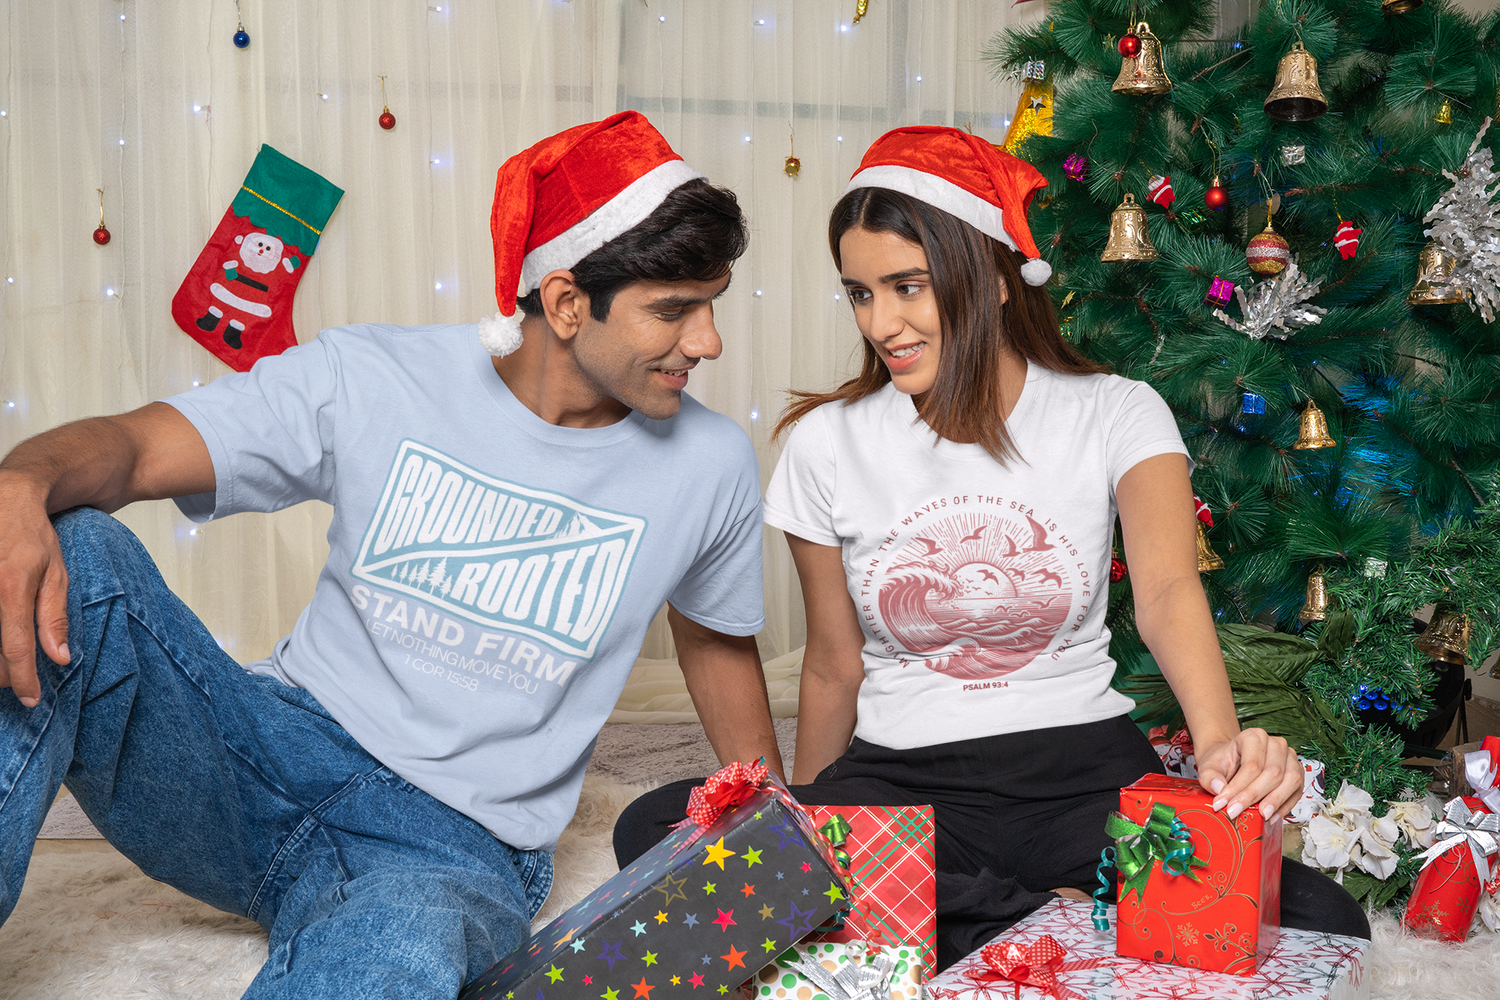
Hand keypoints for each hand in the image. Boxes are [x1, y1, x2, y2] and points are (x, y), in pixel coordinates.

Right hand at [0, 473, 70, 706]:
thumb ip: (54, 617)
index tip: (30, 699)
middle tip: (15, 680)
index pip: (15, 645)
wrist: (3, 499)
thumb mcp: (55, 572)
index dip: (22, 678)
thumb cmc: (32, 536)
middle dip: (2, 673)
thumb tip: (60, 658)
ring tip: (4, 666)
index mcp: (11, 586)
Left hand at [1194, 728, 1301, 821]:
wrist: (1232, 761)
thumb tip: (1218, 788)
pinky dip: (1285, 806)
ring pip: (1291, 780)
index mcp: (1253, 737)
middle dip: (1255, 796)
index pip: (1252, 765)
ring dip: (1277, 801)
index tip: (1226, 805)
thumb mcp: (1208, 767)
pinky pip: (1297, 790)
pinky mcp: (1297, 772)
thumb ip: (1209, 777)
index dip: (1240, 788)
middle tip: (1239, 813)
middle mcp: (1275, 744)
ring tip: (1262, 817)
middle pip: (1273, 773)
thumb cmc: (1223, 762)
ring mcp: (1289, 757)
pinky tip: (1271, 817)